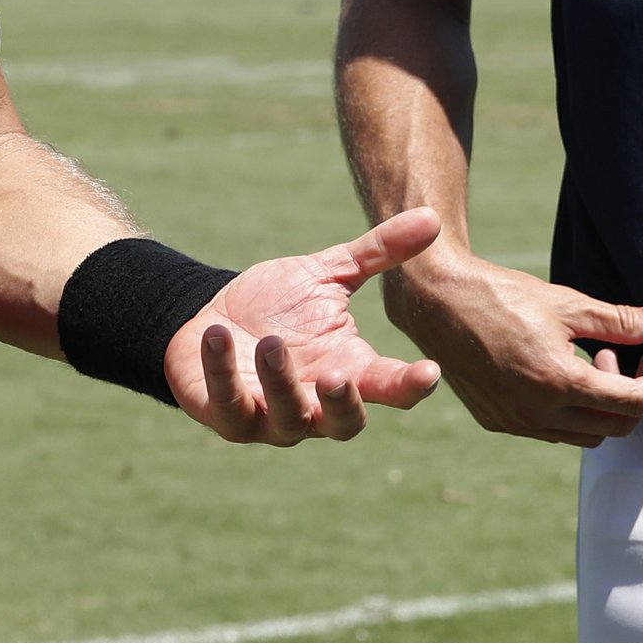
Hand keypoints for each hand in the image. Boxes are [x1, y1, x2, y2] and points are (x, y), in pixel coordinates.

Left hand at [160, 208, 447, 443]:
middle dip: (342, 404)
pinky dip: (223, 372)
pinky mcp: (227, 416)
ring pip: (287, 420)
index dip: (410, 385)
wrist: (210, 317)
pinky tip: (218, 336)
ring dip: (280, 384)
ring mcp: (271, 416)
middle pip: (343, 425)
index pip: (389, 388)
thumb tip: (432, 217)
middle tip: (337, 375)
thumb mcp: (327, 275)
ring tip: (270, 342)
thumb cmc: (277, 305)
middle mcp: (315, 404)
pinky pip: (228, 405)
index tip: (429, 372)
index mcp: (348, 370)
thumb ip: (377, 253)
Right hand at [383, 247, 642, 447]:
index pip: (633, 401)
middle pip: (616, 426)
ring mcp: (516, 423)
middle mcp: (538, 413)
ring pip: (587, 435)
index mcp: (559, 382)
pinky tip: (565, 372)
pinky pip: (553, 432)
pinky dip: (573, 411)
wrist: (437, 302)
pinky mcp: (498, 423)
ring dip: (604, 405)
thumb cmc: (500, 295)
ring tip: (595, 359)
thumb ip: (620, 319)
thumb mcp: (566, 302)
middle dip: (635, 393)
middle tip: (634, 354)